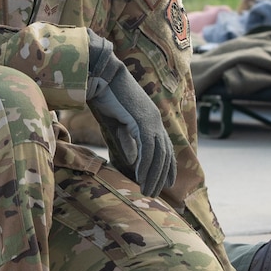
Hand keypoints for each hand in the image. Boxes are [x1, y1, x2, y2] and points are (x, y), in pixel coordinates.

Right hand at [85, 33, 175, 196]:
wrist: (102, 76)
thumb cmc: (107, 96)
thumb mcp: (118, 123)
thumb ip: (128, 140)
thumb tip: (133, 160)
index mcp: (152, 119)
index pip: (166, 147)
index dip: (168, 166)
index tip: (167, 183)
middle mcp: (156, 121)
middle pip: (164, 154)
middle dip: (160, 176)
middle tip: (154, 193)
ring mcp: (151, 121)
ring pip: (158, 155)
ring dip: (153, 175)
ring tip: (147, 191)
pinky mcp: (142, 121)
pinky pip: (147, 149)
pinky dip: (145, 165)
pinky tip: (140, 178)